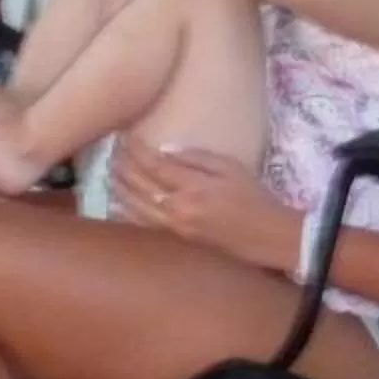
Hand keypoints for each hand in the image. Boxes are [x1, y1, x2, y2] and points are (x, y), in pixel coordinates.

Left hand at [108, 139, 297, 266]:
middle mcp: (178, 209)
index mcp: (192, 187)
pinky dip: (125, 213)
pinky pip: (142, 226)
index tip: (124, 137)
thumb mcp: (230, 167)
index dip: (135, 151)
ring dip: (119, 188)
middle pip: (138, 185)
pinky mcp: (176, 241)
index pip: (153, 165)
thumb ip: (196, 158)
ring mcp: (174, 229)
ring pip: (134, 207)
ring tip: (110, 172)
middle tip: (111, 151)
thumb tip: (163, 150)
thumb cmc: (254, 197)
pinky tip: (116, 204)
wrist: (268, 236)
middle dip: (122, 166)